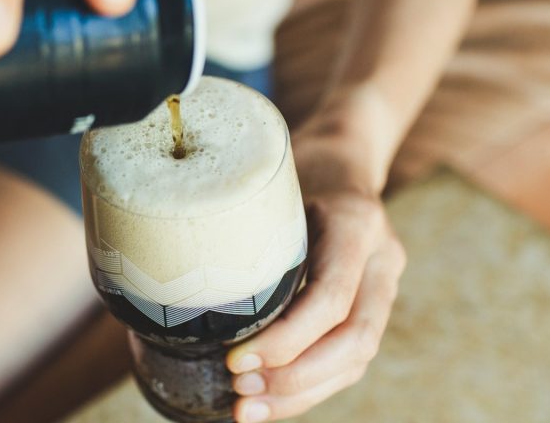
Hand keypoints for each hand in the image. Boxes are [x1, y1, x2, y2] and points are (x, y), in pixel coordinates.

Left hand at [226, 122, 406, 421]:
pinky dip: (311, 385)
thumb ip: (238, 219)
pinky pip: (351, 356)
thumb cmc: (292, 161)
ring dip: (302, 393)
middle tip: (239, 394)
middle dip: (295, 379)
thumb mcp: (266, 176)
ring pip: (357, 357)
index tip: (235, 361)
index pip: (331, 297)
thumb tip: (165, 271)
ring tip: (247, 410)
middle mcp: (382, 257)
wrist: (342, 151)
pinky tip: (271, 400)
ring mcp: (384, 282)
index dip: (286, 340)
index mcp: (356, 222)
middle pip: (354, 340)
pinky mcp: (373, 301)